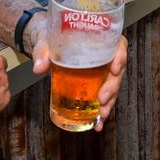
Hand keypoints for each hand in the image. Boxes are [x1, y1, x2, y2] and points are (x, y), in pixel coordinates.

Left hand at [30, 15, 128, 132]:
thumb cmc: (52, 36)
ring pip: (113, 86)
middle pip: (117, 70)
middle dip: (112, 87)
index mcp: (100, 38)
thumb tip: (38, 67)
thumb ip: (42, 51)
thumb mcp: (46, 39)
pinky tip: (97, 123)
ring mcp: (102, 70)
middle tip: (102, 99)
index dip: (120, 57)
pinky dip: (100, 111)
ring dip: (109, 103)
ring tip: (101, 116)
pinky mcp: (95, 83)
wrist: (48, 43)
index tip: (115, 69)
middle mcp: (105, 54)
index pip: (119, 44)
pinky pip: (103, 97)